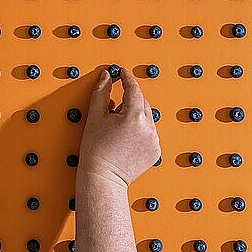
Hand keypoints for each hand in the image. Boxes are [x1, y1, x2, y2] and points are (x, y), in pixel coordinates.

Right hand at [78, 68, 160, 186]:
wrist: (103, 178)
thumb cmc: (95, 151)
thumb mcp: (95, 117)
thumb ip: (102, 92)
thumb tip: (106, 76)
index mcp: (134, 116)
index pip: (133, 89)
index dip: (126, 78)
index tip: (122, 72)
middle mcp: (149, 127)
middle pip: (141, 102)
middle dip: (128, 101)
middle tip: (111, 112)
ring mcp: (154, 140)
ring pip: (146, 118)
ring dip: (135, 117)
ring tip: (117, 131)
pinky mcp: (156, 151)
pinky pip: (149, 133)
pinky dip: (140, 131)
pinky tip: (125, 140)